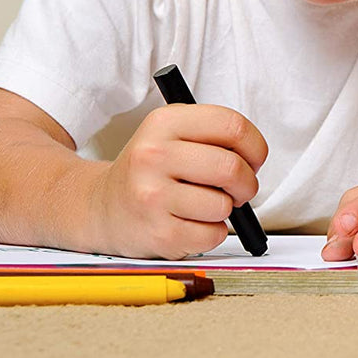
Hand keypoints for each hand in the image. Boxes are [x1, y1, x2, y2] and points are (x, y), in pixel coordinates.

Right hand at [93, 104, 267, 259]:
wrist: (101, 207)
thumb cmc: (151, 170)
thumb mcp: (172, 133)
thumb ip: (214, 134)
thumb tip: (256, 157)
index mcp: (164, 122)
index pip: (233, 125)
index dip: (255, 146)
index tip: (253, 159)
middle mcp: (153, 156)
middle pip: (232, 168)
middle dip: (247, 183)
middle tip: (238, 188)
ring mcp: (152, 196)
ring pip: (224, 205)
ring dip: (225, 209)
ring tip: (204, 204)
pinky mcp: (158, 234)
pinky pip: (212, 235)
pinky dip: (212, 232)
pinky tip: (191, 223)